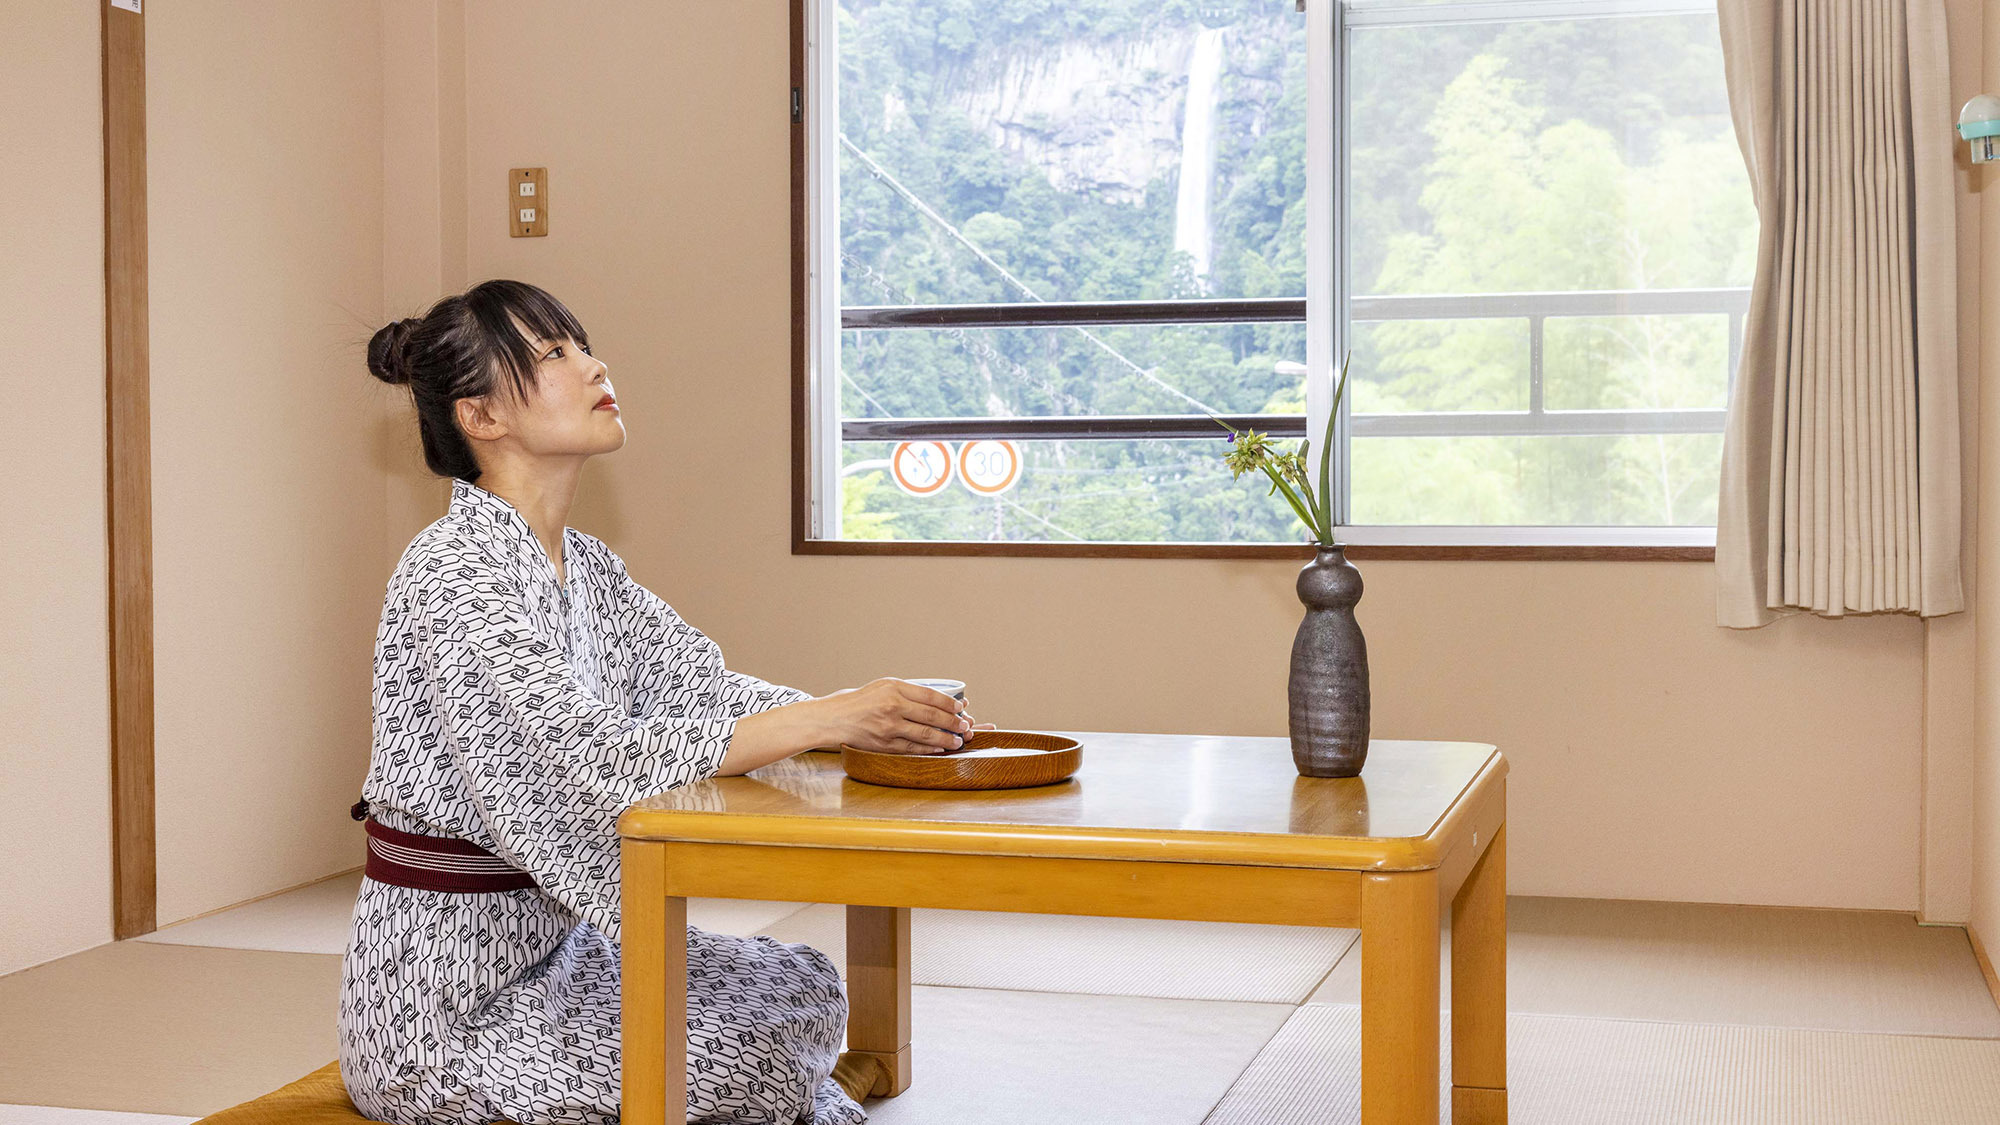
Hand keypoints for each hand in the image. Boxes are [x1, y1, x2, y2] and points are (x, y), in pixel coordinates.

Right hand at [812, 677, 974, 754]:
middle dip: (954, 723)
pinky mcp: (885, 744)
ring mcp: (889, 726)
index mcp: (895, 687)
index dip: (950, 704)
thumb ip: (909, 691)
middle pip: (933, 715)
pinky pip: (913, 748)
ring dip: (947, 738)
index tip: (961, 709)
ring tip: (958, 740)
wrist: (835, 718)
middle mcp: (893, 706)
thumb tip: (940, 700)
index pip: (931, 696)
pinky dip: (930, 749)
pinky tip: (940, 748)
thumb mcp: (884, 686)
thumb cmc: (862, 700)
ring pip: (926, 734)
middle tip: (965, 726)